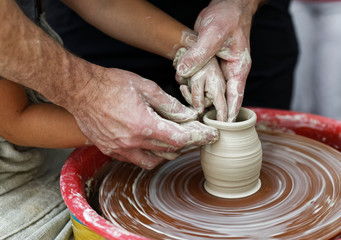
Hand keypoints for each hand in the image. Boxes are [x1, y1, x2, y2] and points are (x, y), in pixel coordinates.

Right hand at [70, 68, 218, 168]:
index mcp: (144, 125)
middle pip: (169, 151)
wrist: (80, 90)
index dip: (198, 138)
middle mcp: (132, 142)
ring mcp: (120, 149)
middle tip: (194, 134)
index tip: (211, 136)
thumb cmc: (111, 84)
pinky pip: (135, 160)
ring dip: (167, 153)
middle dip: (186, 144)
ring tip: (174, 140)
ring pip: (153, 161)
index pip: (180, 139)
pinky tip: (151, 144)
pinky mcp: (110, 150)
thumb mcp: (146, 88)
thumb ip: (169, 105)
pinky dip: (148, 155)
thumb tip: (187, 116)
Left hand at [176, 0, 258, 121]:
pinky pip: (201, 76)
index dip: (229, 114)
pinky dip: (192, 81)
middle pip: (222, 97)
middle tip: (200, 122)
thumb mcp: (213, 34)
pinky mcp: (210, 62)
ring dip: (199, 95)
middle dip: (211, 109)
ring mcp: (220, 68)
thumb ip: (199, 54)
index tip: (222, 128)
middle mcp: (230, 71)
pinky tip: (182, 83)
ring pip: (209, 88)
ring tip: (189, 106)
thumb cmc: (228, 17)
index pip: (235, 97)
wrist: (227, 4)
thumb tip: (183, 71)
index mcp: (238, 69)